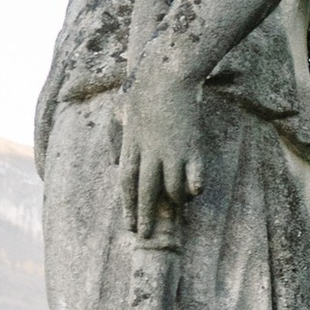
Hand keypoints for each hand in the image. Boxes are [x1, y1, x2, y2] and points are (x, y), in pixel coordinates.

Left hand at [120, 62, 203, 238]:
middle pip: (144, 190)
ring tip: (176, 211)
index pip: (126, 182)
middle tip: (145, 236)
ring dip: (172, 201)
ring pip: (169, 185)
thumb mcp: (120, 113)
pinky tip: (194, 194)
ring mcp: (170, 149)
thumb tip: (114, 163)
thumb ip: (115, 138)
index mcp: (130, 145)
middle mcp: (148, 152)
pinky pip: (193, 171)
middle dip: (144, 215)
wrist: (164, 73)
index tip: (129, 226)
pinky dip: (193, 184)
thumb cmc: (142, 89)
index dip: (127, 206)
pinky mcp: (190, 143)